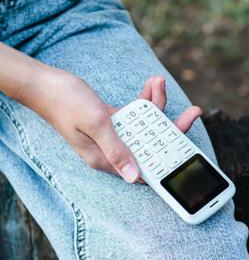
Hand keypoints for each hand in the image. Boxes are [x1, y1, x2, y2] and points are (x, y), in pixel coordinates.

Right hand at [22, 72, 200, 182]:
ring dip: (156, 104)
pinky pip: (136, 113)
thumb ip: (117, 149)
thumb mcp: (96, 124)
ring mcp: (113, 135)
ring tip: (159, 82)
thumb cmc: (65, 102)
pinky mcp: (112, 121)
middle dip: (172, 126)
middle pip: (152, 144)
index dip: (169, 160)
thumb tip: (134, 177)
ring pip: (146, 125)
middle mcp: (111, 150)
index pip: (145, 166)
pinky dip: (144, 99)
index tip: (189, 149)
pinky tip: (151, 84)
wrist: (44, 83)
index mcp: (106, 159)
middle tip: (193, 111)